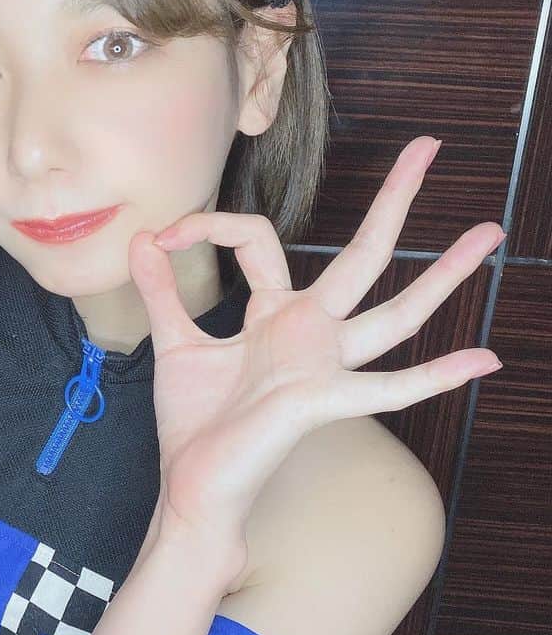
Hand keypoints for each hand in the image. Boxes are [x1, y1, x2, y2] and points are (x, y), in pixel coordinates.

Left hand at [129, 136, 503, 572]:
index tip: (164, 236)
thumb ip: (164, 292)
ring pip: (397, 312)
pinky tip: (484, 360)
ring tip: (491, 233)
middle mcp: (310, 332)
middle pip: (363, 256)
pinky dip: (437, 376)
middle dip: (395, 201)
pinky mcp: (323, 401)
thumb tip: (142, 236)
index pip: (258, 238)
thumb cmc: (196, 424)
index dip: (211, 225)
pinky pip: (390, 388)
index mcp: (275, 314)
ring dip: (445, 275)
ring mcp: (325, 365)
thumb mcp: (175, 345)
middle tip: (428, 146)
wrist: (194, 488)